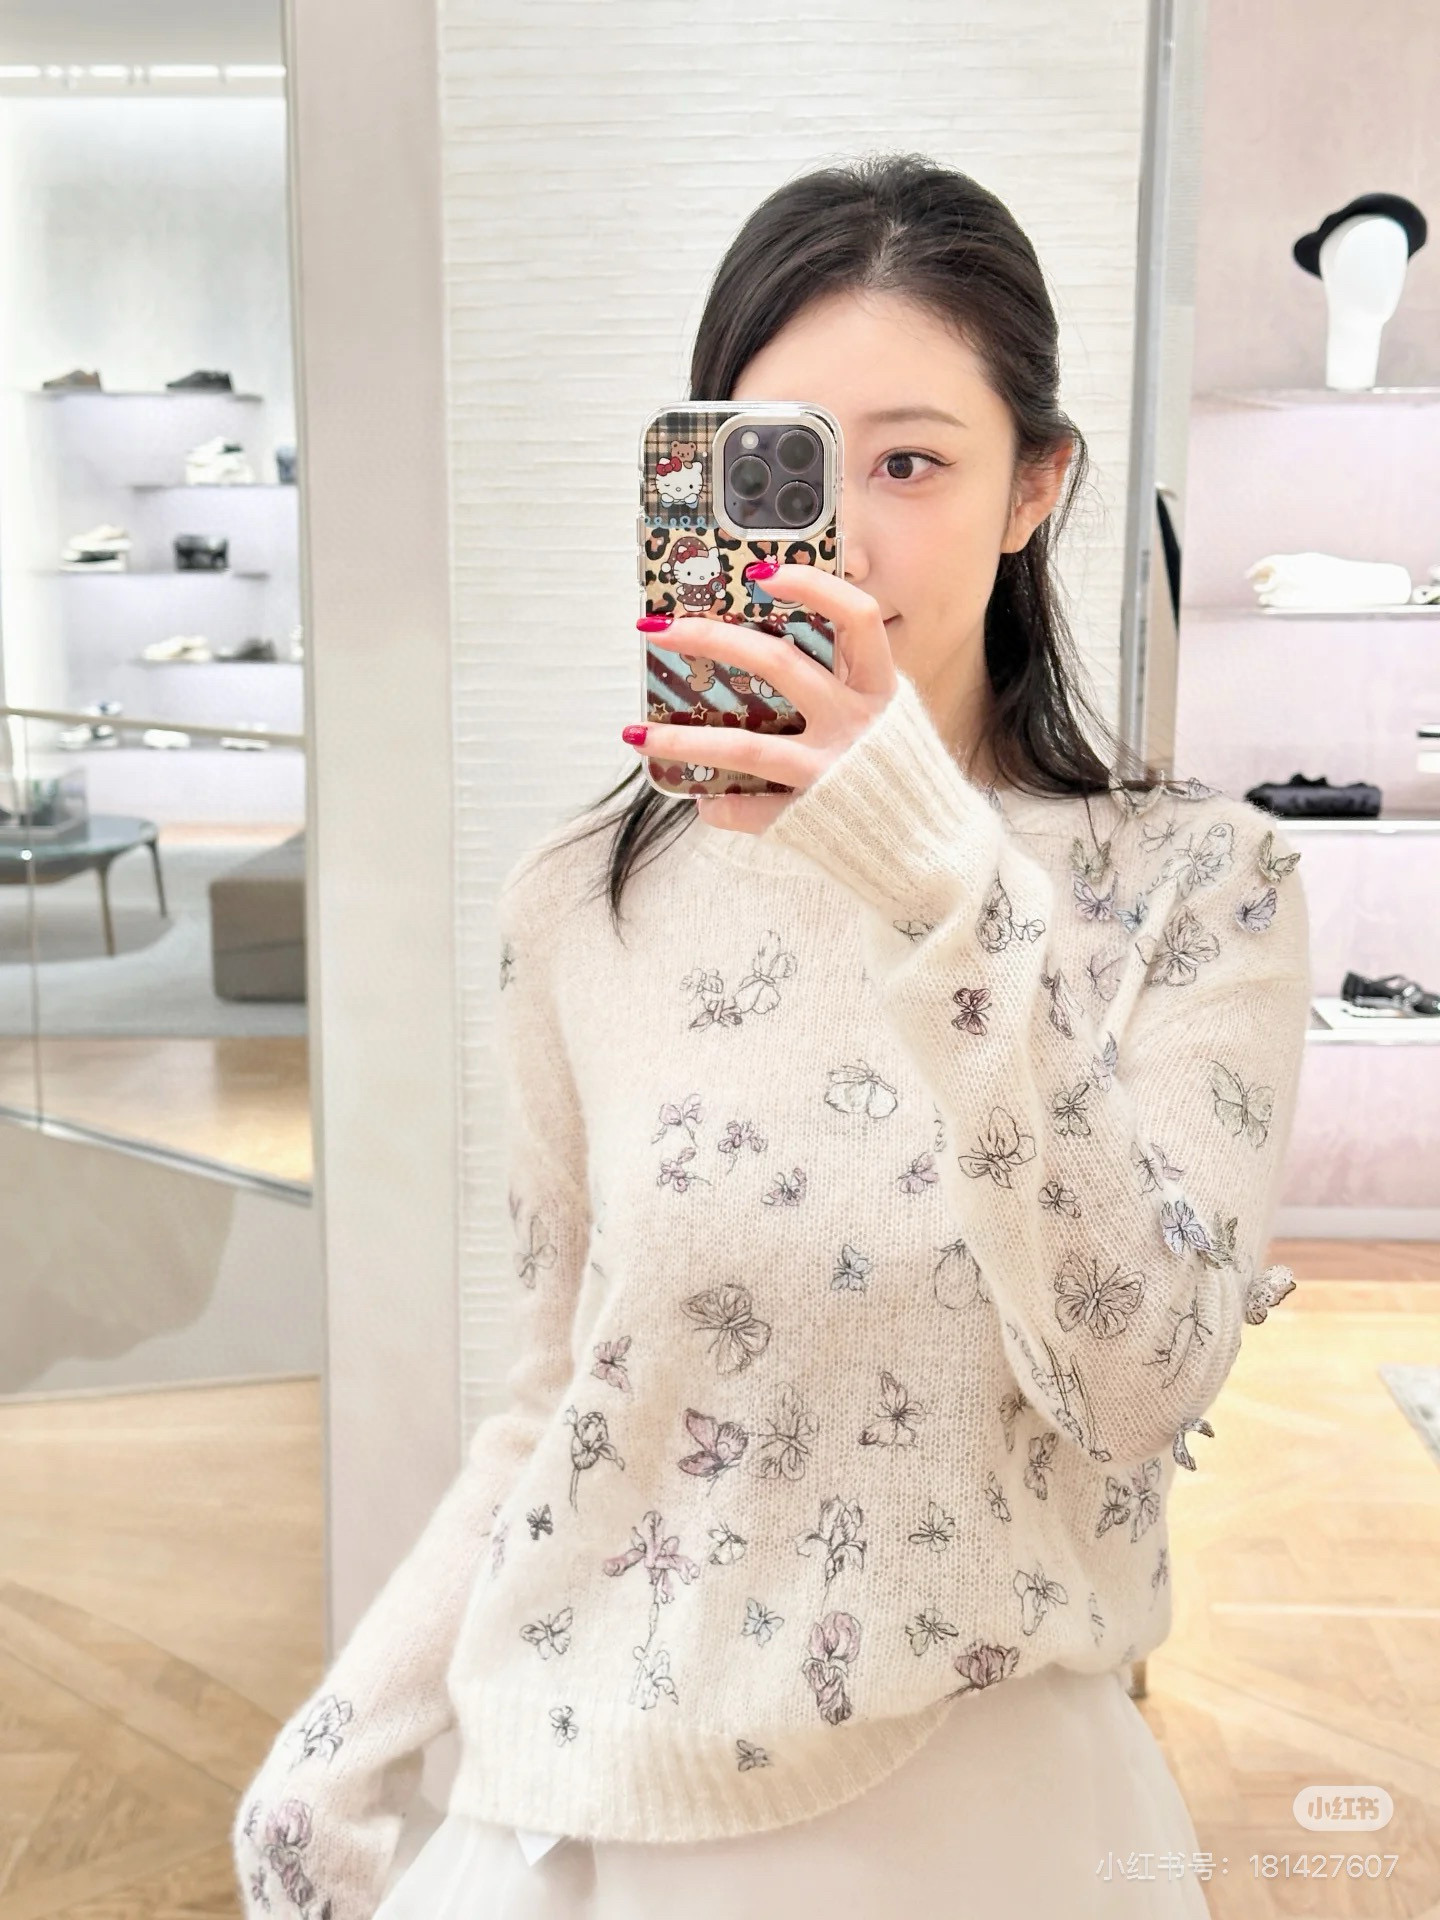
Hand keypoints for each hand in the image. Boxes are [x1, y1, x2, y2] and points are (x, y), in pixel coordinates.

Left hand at [625, 563, 899, 834]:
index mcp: (881, 687)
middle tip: (658, 630)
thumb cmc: (899, 776)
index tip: (761, 572)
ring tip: (637, 735)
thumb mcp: (886, 719)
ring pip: (745, 747)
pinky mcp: (813, 813)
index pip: (857, 616)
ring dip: (683, 742)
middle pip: (779, 665)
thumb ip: (845, 685)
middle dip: (711, 639)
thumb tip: (764, 653)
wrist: (932, 849)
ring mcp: (833, 768)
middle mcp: (858, 722)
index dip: (812, 586)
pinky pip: (752, 810)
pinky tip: (700, 802)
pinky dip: (721, 809)